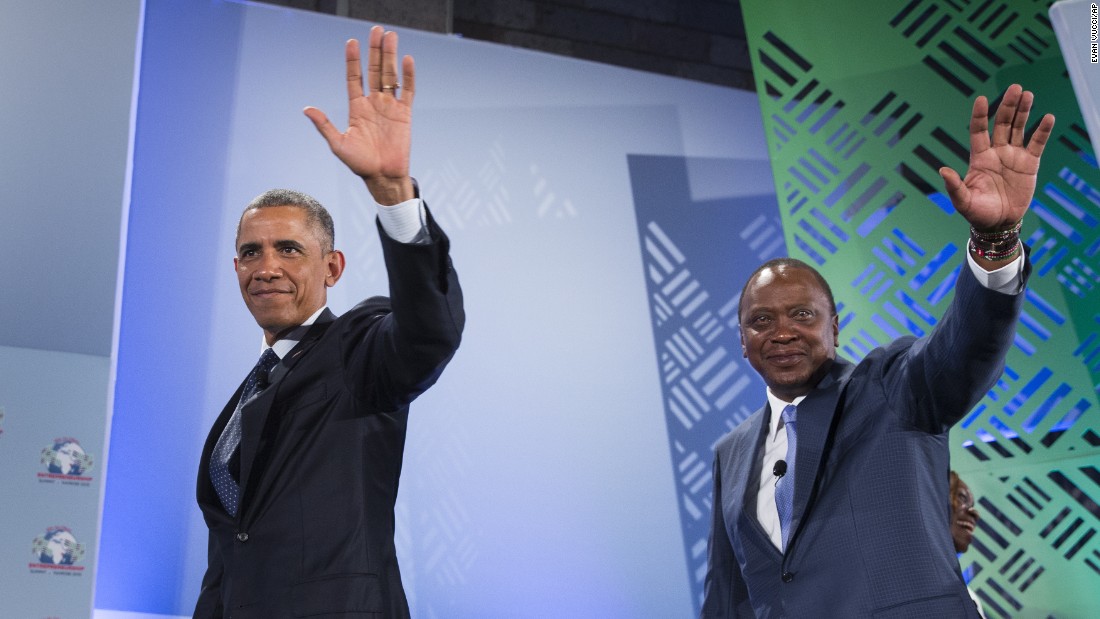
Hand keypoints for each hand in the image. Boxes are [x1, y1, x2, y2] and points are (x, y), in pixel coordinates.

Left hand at [304, 26, 415, 204]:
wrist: (383, 177)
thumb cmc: (359, 164)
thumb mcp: (338, 144)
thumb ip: (324, 125)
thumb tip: (306, 109)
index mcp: (357, 108)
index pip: (354, 78)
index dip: (353, 61)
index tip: (352, 42)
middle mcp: (373, 103)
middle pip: (375, 70)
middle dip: (375, 50)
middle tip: (377, 30)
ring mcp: (390, 107)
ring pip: (390, 75)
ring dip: (390, 56)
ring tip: (390, 36)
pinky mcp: (404, 114)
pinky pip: (407, 91)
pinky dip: (408, 76)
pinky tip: (406, 60)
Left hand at [938, 84, 1054, 231]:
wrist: (999, 224)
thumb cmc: (977, 213)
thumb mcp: (963, 201)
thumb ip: (954, 186)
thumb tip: (942, 170)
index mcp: (979, 158)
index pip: (978, 131)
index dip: (979, 115)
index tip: (980, 99)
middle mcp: (996, 152)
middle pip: (1002, 123)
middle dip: (1007, 106)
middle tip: (1015, 88)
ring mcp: (1013, 156)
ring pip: (1019, 128)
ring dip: (1023, 111)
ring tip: (1027, 94)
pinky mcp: (1029, 164)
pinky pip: (1036, 143)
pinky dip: (1042, 131)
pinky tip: (1047, 117)